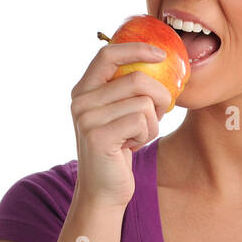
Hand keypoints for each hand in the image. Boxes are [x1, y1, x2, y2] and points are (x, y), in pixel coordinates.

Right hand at [70, 41, 172, 207]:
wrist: (103, 192)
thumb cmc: (118, 152)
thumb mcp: (118, 115)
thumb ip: (125, 90)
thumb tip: (158, 61)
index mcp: (83, 90)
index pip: (107, 53)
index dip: (136, 48)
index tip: (161, 54)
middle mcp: (81, 101)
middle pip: (136, 79)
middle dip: (159, 97)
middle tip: (158, 115)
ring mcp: (87, 118)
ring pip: (143, 102)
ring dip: (152, 123)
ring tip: (138, 137)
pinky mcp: (99, 135)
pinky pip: (141, 122)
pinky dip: (147, 135)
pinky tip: (132, 147)